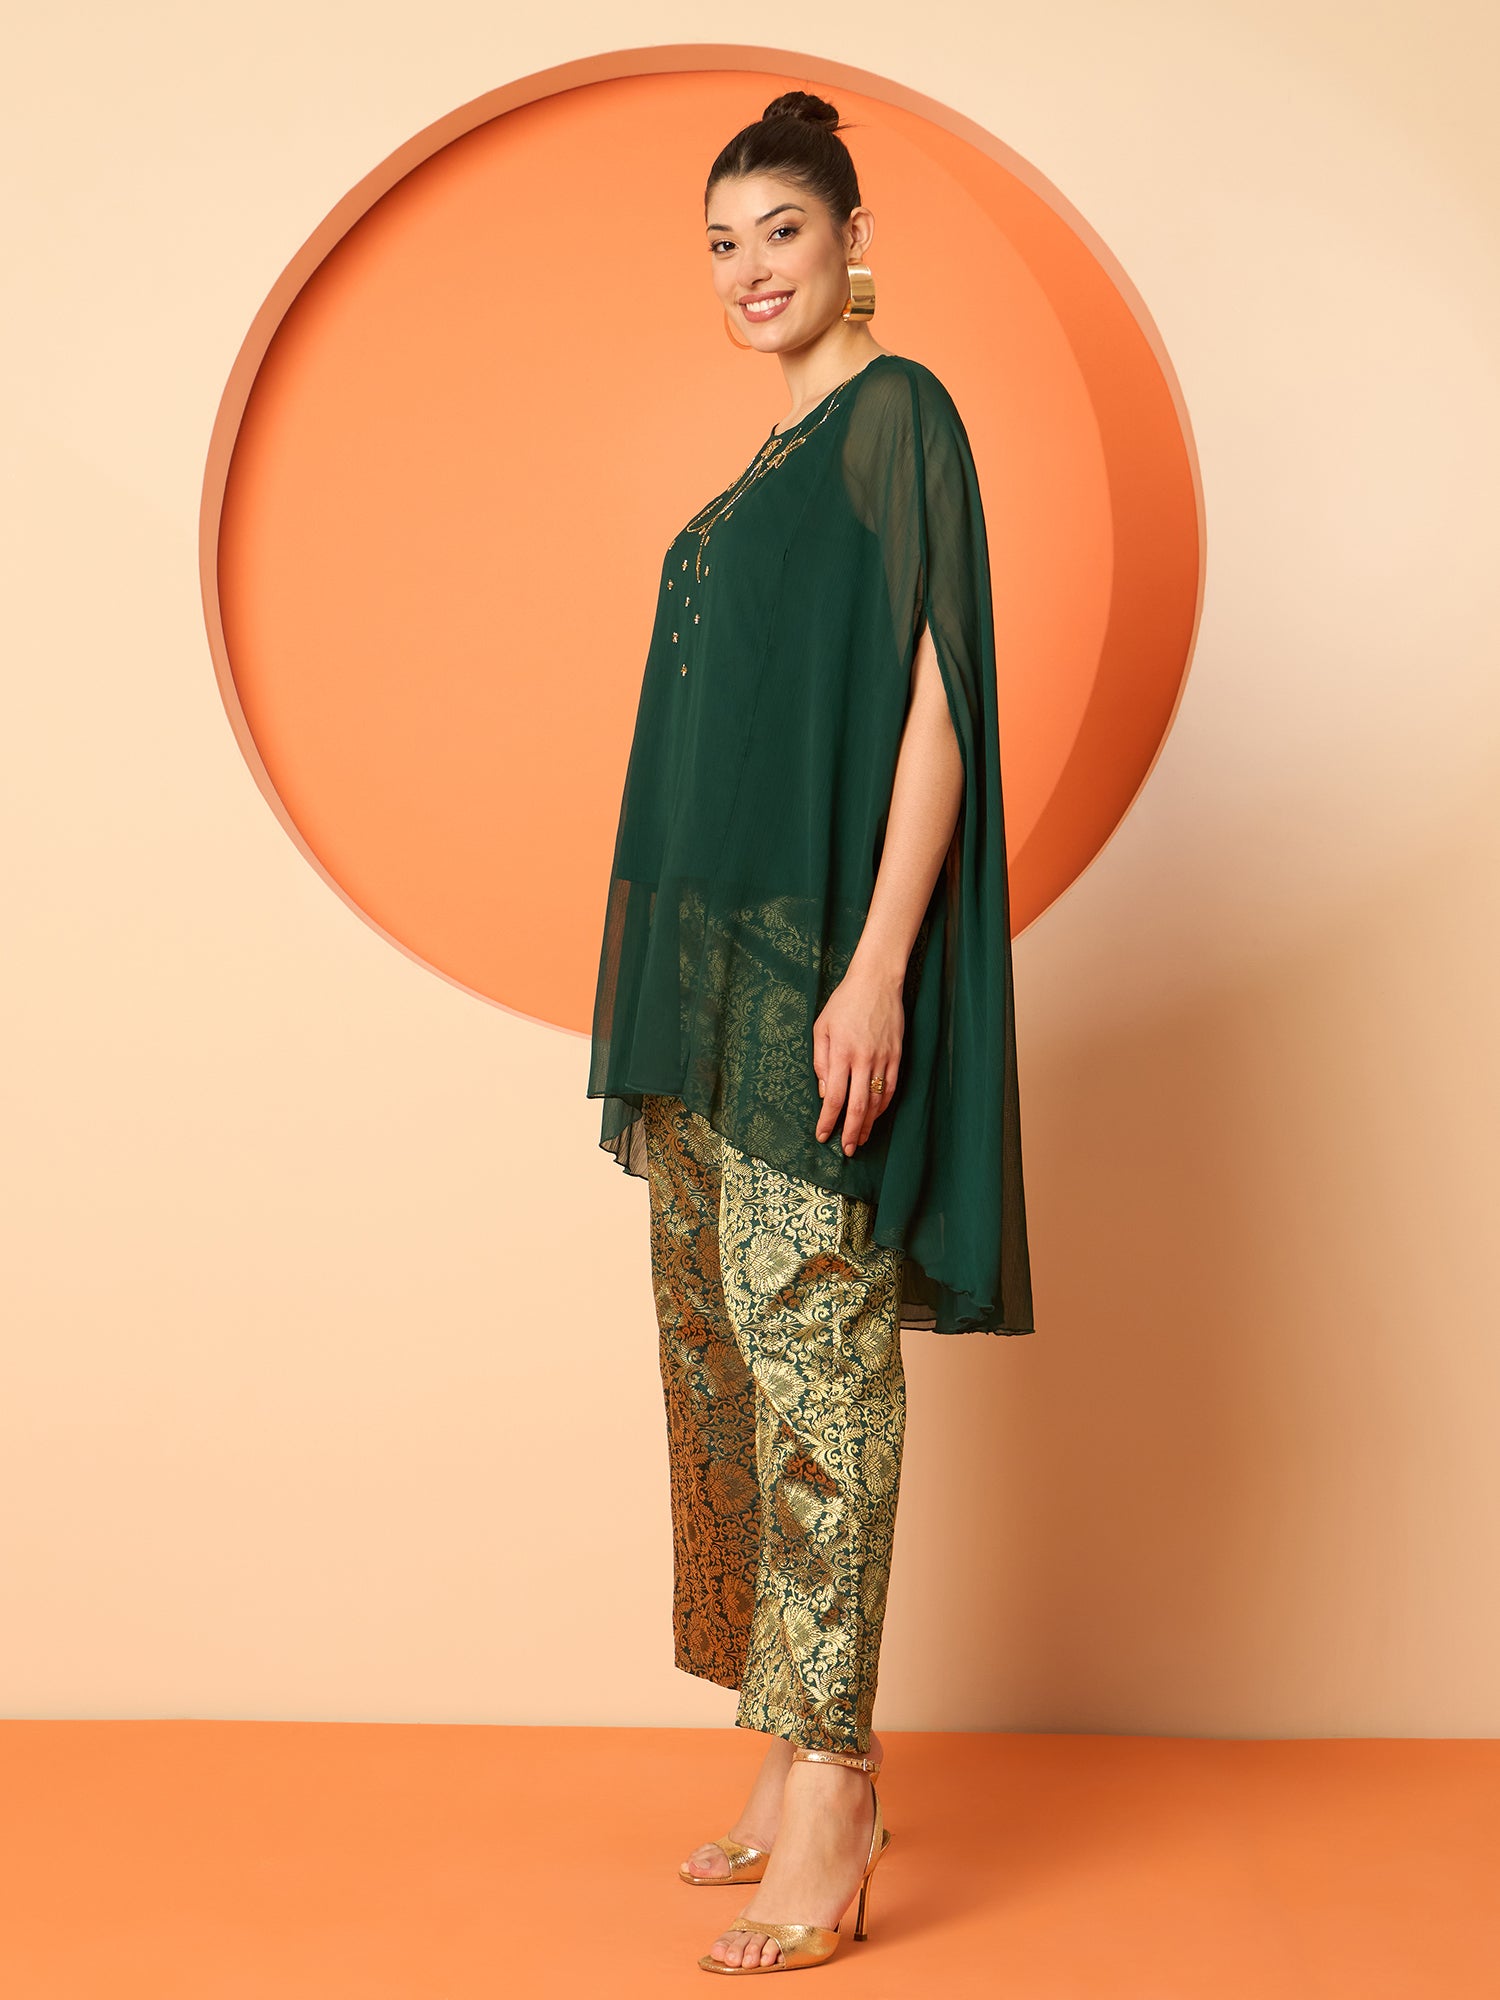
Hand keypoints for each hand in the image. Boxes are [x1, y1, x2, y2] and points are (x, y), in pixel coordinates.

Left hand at [812, 960, 904, 1155]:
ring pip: (877, 1101)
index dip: (828, 1121)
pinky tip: (875, 1117)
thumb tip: (823, 1092)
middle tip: (846, 1149)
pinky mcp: (897, 1056)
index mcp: (841, 1053)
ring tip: (860, 1139)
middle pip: (857, 1106)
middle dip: (850, 1132)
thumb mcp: (821, 1028)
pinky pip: (891, 1089)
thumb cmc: (844, 1003)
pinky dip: (883, 1107)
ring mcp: (883, 1059)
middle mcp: (863, 1059)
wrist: (877, 981)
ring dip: (868, 1124)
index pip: (833, 1097)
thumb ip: (820, 1061)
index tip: (822, 1136)